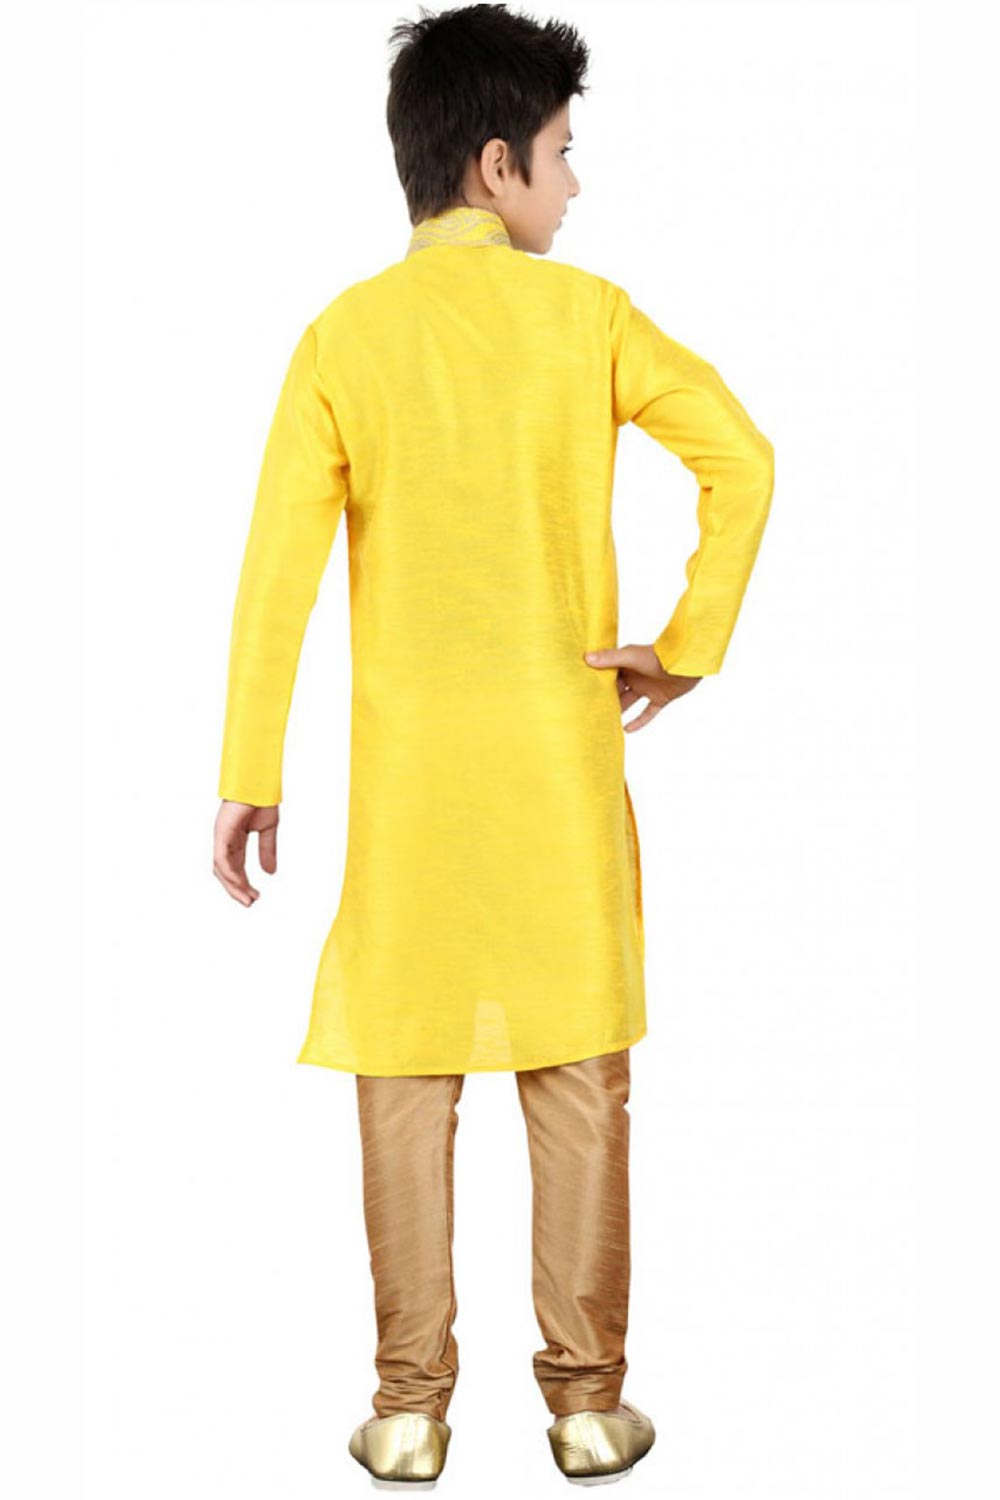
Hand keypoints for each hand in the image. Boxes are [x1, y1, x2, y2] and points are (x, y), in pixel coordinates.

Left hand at [213, 799, 278, 904]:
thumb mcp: (267, 831)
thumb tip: (270, 873)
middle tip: (250, 903)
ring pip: (221, 869)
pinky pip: (221, 859)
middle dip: (237, 889)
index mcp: (234, 839)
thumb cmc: (261, 800)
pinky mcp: (221, 833)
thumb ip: (267, 851)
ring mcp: (221, 837)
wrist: (259, 783)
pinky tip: (240, 884)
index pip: (235, 867)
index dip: (244, 883)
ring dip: (233, 886)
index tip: (255, 896)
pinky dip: (230, 874)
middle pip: (225, 872)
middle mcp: (224, 840)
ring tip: (247, 898)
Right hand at [583, 644, 701, 731]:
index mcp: (626, 664)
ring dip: (620, 711)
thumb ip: (610, 658)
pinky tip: (627, 730)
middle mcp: (635, 676)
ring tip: (605, 722)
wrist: (686, 663)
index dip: (596, 683)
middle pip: (617, 691)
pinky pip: (648, 712)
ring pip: (629, 702)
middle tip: (590, 711)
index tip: (582, 692)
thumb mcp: (631, 656)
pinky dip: (639, 721)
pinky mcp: (660, 698)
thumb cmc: (659, 656)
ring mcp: (648, 688)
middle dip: (606, 699)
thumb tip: (587, 658)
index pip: (607, 675)